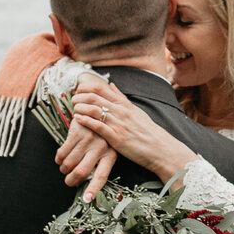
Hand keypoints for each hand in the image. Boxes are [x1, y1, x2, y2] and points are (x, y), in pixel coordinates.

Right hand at [55, 117, 118, 202]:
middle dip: (71, 180)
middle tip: (68, 180)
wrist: (95, 111)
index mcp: (110, 155)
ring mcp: (88, 141)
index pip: (101, 176)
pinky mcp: (76, 134)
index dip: (93, 189)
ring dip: (63, 169)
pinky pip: (62, 153)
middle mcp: (100, 149)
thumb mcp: (105, 149)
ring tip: (64, 167)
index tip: (86, 199)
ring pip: (69, 164)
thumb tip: (85, 181)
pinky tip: (60, 158)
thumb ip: (98, 163)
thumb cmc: (99, 135)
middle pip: (81, 172)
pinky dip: (58, 159)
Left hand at [65, 75, 198, 183]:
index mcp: (125, 104)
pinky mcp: (116, 137)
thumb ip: (122, 98)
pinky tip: (77, 120)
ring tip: (73, 109)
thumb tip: (111, 85)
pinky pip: (98, 126)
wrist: (160, 149)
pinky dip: (85, 121)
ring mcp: (118, 124)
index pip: (101, 89)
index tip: (78, 91)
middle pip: (94, 97)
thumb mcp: (136, 111)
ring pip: (93, 109)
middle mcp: (121, 111)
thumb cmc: (149, 131)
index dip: (86, 88)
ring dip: (80, 108)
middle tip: (72, 100)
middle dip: (79, 97)